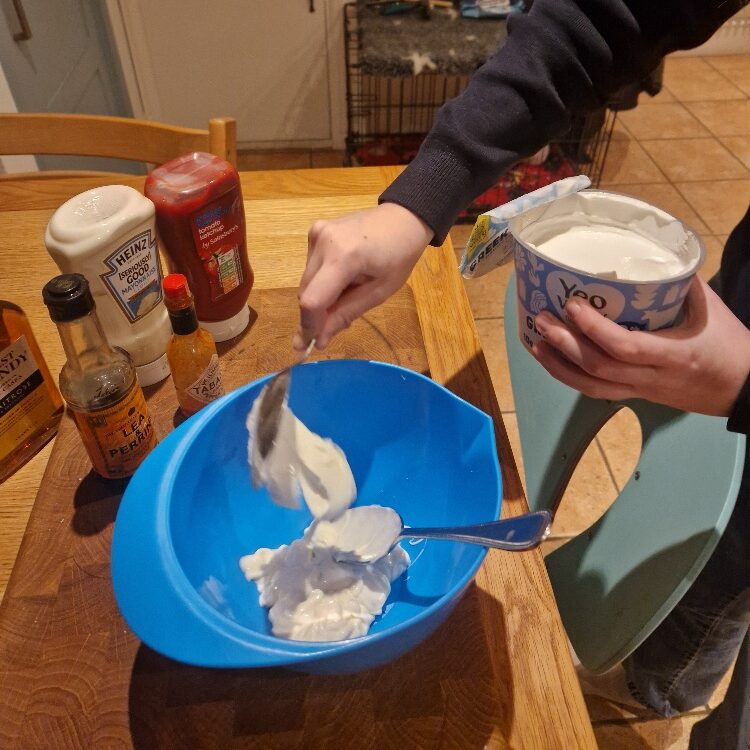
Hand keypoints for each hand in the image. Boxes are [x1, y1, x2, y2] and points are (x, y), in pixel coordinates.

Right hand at [294, 203, 431, 349]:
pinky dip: (321, 280)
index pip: (312, 300)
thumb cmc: (399, 256)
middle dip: (315, 315)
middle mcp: (323, 242)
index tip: (306, 346)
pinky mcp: (315, 231)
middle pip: (306, 293)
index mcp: (344, 257)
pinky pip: (311, 267)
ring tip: (347, 293)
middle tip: (331, 328)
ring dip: (320, 297)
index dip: (308, 326)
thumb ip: (346, 314)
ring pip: (306, 282)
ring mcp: (316, 234)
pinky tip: (341, 277)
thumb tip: (320, 340)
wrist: (402, 218)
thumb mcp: (379, 292)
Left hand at [531, 276, 749, 416]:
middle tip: (543, 318)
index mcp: (674, 354)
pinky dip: (569, 377)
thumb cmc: (728, 344)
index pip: (625, 346)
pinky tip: (552, 361)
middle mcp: (652, 378)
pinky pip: (596, 391)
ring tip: (535, 342)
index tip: (573, 305)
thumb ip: (682, 281)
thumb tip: (651, 251)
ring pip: (591, 386)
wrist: (744, 389)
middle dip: (565, 343)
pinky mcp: (635, 397)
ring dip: (558, 365)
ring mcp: (641, 391)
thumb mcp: (712, 309)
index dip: (593, 329)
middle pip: (598, 367)